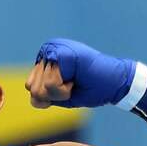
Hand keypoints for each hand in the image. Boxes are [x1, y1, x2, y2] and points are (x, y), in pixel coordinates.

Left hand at [27, 38, 146, 118]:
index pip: (30, 87)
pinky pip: (51, 85)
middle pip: (32, 88)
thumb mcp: (59, 96)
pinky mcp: (60, 54)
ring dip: (60, 93)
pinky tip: (77, 78)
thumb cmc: (90, 89)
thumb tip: (32, 93)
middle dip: (53, 95)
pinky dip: (64, 90)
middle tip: (73, 84)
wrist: (116, 84)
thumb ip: (41, 94)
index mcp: (45, 58)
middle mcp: (48, 49)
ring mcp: (53, 49)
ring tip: (75, 80)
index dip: (50, 96)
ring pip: (40, 88)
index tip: (70, 86)